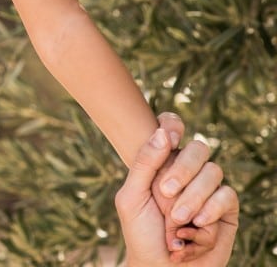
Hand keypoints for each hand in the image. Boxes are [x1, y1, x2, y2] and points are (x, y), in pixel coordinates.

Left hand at [117, 116, 237, 265]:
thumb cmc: (141, 233)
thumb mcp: (132, 197)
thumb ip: (145, 163)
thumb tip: (163, 132)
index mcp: (161, 163)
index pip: (172, 128)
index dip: (173, 124)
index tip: (169, 136)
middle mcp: (187, 172)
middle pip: (198, 148)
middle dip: (182, 169)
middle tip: (164, 192)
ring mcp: (208, 190)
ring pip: (213, 172)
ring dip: (192, 198)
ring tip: (176, 220)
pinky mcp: (225, 210)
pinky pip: (226, 196)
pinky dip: (209, 211)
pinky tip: (194, 228)